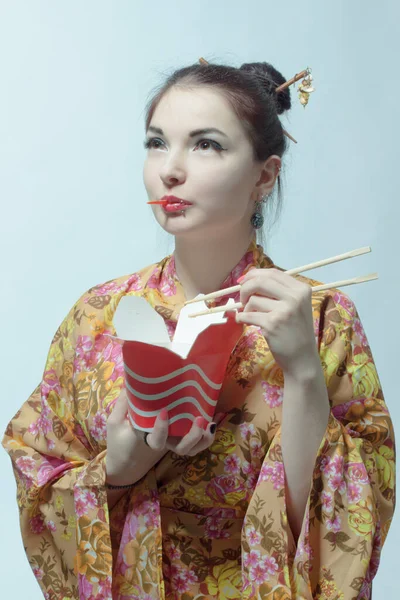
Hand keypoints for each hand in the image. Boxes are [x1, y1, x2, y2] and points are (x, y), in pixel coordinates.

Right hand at [106, 388, 223, 483]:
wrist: (124, 463)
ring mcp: (174, 443)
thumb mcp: (115, 423)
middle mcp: (165, 445)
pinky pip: (197, 443)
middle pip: (182, 449)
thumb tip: (129, 381)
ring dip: (203, 438)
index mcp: (149, 441)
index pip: (157, 440)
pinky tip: (213, 421)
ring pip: (193, 449)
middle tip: (197, 419)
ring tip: (210, 423)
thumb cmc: (119, 441)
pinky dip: (207, 435)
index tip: (164, 411)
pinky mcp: (180, 438)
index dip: (162, 429)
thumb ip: (123, 403)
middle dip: (192, 436)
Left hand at [236, 267, 319, 377]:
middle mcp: (295, 297)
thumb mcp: (295, 306)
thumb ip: (278, 292)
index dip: (254, 274)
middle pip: (260, 281)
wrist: (302, 358)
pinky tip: (243, 321)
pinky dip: (241, 318)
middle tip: (242, 298)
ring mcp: (284, 310)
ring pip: (253, 300)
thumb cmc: (296, 331)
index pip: (273, 272)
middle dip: (245, 288)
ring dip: (246, 308)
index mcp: (301, 289)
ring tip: (250, 316)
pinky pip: (247, 315)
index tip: (244, 281)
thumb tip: (249, 278)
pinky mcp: (272, 324)